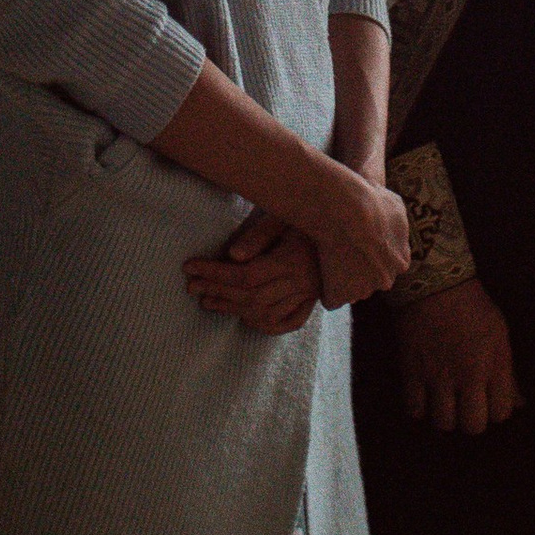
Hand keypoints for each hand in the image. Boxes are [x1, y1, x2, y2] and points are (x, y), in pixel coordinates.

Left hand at [182, 211, 322, 334]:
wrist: (343, 221)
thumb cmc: (307, 211)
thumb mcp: (284, 213)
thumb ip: (259, 234)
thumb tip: (232, 256)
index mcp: (294, 259)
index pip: (247, 275)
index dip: (216, 274)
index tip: (190, 267)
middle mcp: (303, 282)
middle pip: (251, 296)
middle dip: (217, 291)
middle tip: (191, 285)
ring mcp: (309, 295)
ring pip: (265, 313)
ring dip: (232, 309)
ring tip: (207, 301)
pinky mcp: (312, 300)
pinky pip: (286, 322)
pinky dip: (262, 324)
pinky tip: (242, 316)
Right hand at [312, 166, 409, 307]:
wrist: (346, 209)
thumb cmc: (370, 201)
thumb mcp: (395, 205)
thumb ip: (396, 223)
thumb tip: (392, 224)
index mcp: (401, 261)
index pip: (387, 266)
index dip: (372, 255)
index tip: (359, 244)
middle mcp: (385, 281)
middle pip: (371, 281)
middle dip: (360, 271)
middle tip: (342, 250)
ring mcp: (362, 291)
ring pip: (352, 291)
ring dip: (343, 279)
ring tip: (328, 257)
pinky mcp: (340, 295)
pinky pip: (332, 299)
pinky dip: (326, 290)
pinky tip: (321, 272)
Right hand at [397, 280, 520, 433]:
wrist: (433, 283)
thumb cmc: (473, 307)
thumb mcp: (500, 335)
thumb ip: (508, 373)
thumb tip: (520, 405)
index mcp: (495, 365)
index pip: (501, 413)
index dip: (495, 412)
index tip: (487, 402)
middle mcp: (468, 376)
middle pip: (473, 426)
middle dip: (470, 421)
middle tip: (464, 407)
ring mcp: (439, 376)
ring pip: (443, 424)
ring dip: (444, 417)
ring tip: (442, 403)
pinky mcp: (412, 372)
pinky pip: (414, 410)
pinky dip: (418, 409)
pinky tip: (422, 397)